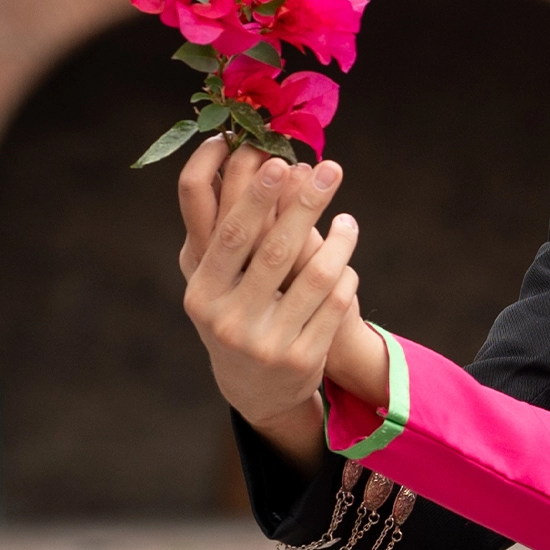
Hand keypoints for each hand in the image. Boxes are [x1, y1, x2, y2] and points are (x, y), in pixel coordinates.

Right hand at [176, 139, 390, 457]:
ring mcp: (267, 343)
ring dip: (340, 240)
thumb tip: (242, 163)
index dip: (254, 195)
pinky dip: (345, 275)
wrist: (255, 390)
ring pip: (318, 276)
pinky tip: (346, 260)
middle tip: (330, 168)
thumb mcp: (216, 285)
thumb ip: (224, 237)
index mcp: (202, 292)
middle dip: (306, 202)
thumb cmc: (234, 315)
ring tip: (347, 219)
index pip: (230, 235)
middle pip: (276, 248)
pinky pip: (337, 302)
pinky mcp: (303, 359)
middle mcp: (230, 319)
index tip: (278, 160)